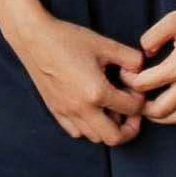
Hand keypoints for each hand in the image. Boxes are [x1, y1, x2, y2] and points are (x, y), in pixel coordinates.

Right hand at [7, 13, 146, 145]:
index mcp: (97, 92)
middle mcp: (82, 108)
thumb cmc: (67, 39)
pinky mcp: (55, 111)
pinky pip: (76, 132)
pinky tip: (91, 109)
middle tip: (131, 113)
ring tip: (110, 109)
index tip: (135, 91)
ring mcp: (66, 112)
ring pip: (95, 137)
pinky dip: (88, 127)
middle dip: (129, 129)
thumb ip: (130, 58)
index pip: (131, 109)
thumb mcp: (104, 44)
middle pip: (114, 138)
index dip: (140, 101)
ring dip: (108, 128)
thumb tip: (141, 69)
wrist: (33, 38)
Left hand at [126, 0, 175, 124]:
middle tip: (134, 96)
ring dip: (160, 116)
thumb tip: (144, 53)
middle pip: (158, 111)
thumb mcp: (173, 19)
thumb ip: (151, 37)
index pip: (143, 84)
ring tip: (150, 105)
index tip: (126, 73)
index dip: (129, 80)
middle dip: (140, 107)